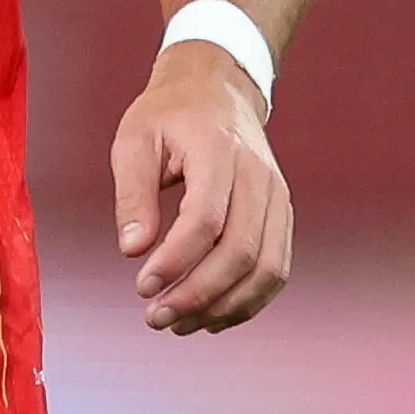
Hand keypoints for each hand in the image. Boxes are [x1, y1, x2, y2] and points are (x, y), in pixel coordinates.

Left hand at [109, 41, 292, 333]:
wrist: (218, 90)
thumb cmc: (170, 115)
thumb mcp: (134, 140)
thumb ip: (132, 194)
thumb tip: (132, 250)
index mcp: (218, 149)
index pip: (205, 218)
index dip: (176, 260)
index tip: (142, 286)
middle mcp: (258, 175)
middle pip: (240, 251)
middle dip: (198, 294)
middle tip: (155, 317)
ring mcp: (278, 197)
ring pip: (266, 269)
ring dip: (224, 307)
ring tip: (179, 323)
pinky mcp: (282, 216)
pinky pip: (276, 270)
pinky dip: (247, 302)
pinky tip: (210, 315)